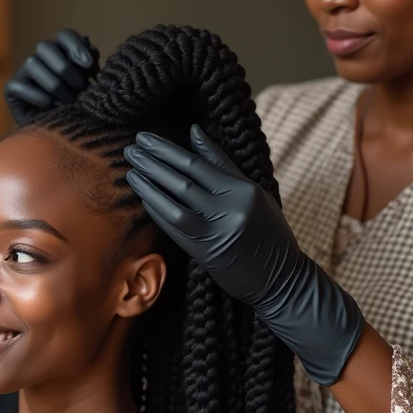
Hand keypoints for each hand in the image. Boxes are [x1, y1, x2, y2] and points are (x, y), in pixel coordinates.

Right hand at [4, 29, 99, 124]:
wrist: (59, 136)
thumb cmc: (77, 109)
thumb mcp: (90, 86)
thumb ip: (89, 64)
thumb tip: (87, 42)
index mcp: (61, 52)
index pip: (65, 36)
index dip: (76, 46)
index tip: (89, 66)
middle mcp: (41, 58)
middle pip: (46, 46)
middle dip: (64, 68)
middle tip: (80, 88)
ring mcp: (24, 72)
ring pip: (33, 64)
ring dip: (54, 85)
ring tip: (68, 103)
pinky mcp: (11, 89)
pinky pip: (19, 85)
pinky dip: (37, 97)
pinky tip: (49, 108)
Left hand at [123, 126, 363, 385]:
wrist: (282, 280)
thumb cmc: (268, 233)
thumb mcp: (253, 193)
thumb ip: (222, 164)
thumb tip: (193, 132)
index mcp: (244, 190)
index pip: (198, 162)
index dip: (168, 149)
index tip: (146, 137)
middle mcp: (231, 209)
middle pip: (183, 178)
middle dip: (153, 161)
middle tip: (131, 147)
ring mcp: (217, 232)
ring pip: (174, 202)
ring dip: (149, 185)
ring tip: (130, 169)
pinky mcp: (205, 253)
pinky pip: (174, 228)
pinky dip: (156, 210)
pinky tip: (142, 196)